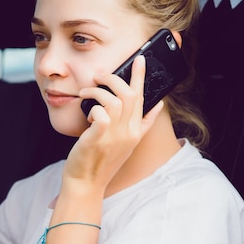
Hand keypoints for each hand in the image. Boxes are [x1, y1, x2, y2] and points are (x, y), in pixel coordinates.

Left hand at [63, 56, 163, 192]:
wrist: (86, 183)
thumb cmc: (100, 161)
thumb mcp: (126, 143)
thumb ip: (142, 125)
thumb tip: (157, 106)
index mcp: (137, 132)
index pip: (143, 99)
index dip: (141, 77)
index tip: (140, 60)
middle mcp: (129, 133)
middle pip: (130, 95)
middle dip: (114, 78)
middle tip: (99, 75)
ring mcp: (115, 136)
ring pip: (114, 100)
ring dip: (98, 91)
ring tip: (86, 92)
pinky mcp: (99, 137)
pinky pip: (101, 112)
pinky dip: (92, 107)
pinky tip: (86, 115)